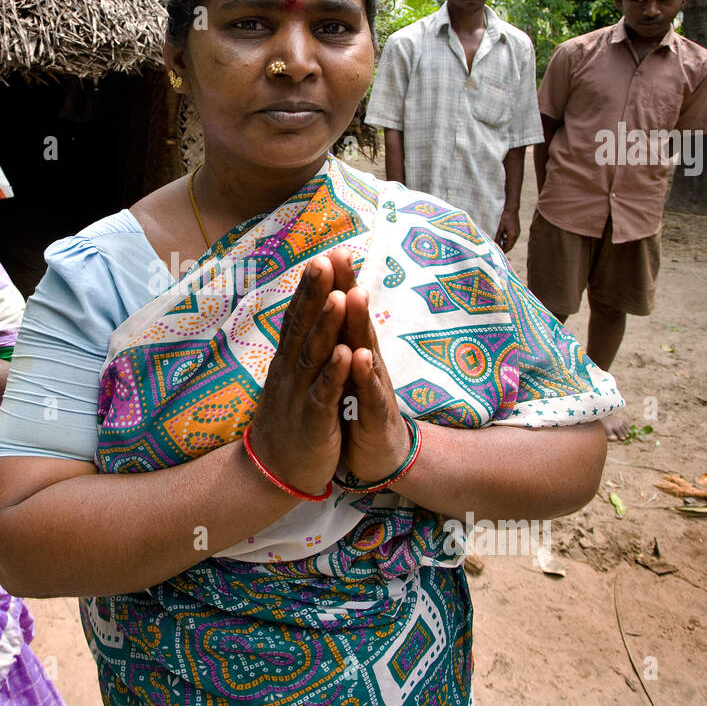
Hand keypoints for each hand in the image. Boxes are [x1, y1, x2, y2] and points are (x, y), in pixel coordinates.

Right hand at [245, 254, 352, 494]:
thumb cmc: (291, 422)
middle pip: (303, 326)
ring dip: (326, 325)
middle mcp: (290, 373)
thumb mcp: (292, 380)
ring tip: (338, 295)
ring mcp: (299, 396)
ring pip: (313, 355)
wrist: (274, 474)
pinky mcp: (313, 422)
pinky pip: (324, 394)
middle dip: (315, 294)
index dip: (310, 288)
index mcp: (289, 362)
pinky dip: (334, 373)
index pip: (298, 317)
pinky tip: (345, 353)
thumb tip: (304, 315)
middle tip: (325, 259)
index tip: (323, 256)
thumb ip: (300, 348)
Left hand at [337, 258, 411, 483]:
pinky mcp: (376, 415)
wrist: (379, 456)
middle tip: (342, 254)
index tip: (327, 250)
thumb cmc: (357, 408)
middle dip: (349, 288)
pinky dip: (363, 376)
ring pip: (366, 350)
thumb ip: (338, 339)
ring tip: (356, 294)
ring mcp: (373, 386)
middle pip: (357, 320)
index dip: (336, 283)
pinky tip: (359, 357)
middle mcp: (365, 361)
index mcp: (351, 351)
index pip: (343, 313)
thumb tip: (328, 307)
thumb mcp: (343, 370)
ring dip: (360, 323)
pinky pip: (369, 392)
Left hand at [494, 208, 519, 252]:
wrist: (512, 210)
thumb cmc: (505, 218)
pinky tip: (502, 238)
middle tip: (498, 250)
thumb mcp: (500, 228)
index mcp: (512, 235)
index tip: (498, 253)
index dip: (503, 251)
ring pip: (511, 242)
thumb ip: (498, 236)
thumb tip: (495, 243)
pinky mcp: (517, 230)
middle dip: (504, 248)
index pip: (508, 247)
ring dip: (506, 244)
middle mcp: (516, 235)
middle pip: (510, 245)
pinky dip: (507, 240)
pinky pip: (512, 238)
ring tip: (498, 244)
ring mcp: (517, 233)